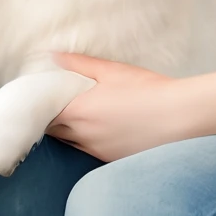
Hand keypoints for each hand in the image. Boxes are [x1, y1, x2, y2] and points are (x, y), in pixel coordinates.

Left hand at [45, 54, 192, 162]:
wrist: (180, 118)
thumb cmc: (147, 90)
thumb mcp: (112, 70)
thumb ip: (79, 64)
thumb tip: (53, 56)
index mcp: (78, 112)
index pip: (42, 114)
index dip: (36, 105)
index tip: (36, 96)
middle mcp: (83, 136)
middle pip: (52, 130)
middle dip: (49, 118)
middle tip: (51, 103)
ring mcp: (97, 151)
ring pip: (70, 142)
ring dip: (66, 130)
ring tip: (74, 114)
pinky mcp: (111, 159)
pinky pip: (88, 150)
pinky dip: (85, 140)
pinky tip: (98, 128)